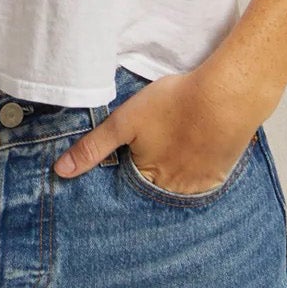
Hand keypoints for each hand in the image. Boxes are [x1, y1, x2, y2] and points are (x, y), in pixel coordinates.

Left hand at [52, 65, 260, 191]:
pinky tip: (194, 152)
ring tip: (172, 151)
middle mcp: (174, 190)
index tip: (126, 159)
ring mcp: (200, 185)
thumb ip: (93, 147)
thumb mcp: (124, 122)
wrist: (226, 96)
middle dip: (150, 177)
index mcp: (148, 179)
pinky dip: (195, 171)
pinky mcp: (221, 174)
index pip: (128, 188)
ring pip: (179, 186)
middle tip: (153, 151)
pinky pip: (202, 181)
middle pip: (154, 189)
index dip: (125, 171)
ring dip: (173, 175)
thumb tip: (60, 172)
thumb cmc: (173, 105)